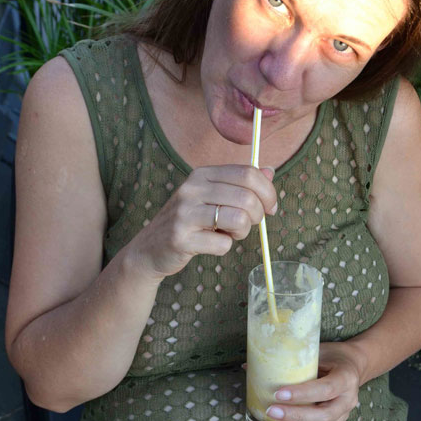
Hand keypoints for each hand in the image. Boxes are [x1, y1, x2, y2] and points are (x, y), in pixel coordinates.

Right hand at [129, 165, 276, 279]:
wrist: (150, 249)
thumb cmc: (188, 222)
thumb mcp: (212, 197)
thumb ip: (240, 184)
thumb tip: (270, 171)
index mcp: (201, 175)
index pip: (247, 173)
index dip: (267, 192)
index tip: (270, 207)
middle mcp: (191, 189)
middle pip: (247, 197)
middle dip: (257, 215)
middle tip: (247, 224)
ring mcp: (184, 214)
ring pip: (239, 219)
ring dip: (242, 232)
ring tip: (230, 234)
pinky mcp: (181, 239)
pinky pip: (223, 245)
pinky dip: (224, 247)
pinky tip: (210, 244)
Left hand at [260, 342, 363, 420]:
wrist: (353, 365)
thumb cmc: (332, 356)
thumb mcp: (317, 350)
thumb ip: (291, 358)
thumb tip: (249, 365)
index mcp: (346, 378)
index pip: (326, 389)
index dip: (303, 393)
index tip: (279, 393)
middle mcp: (348, 401)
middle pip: (323, 416)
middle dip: (295, 416)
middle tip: (271, 410)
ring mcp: (342, 417)